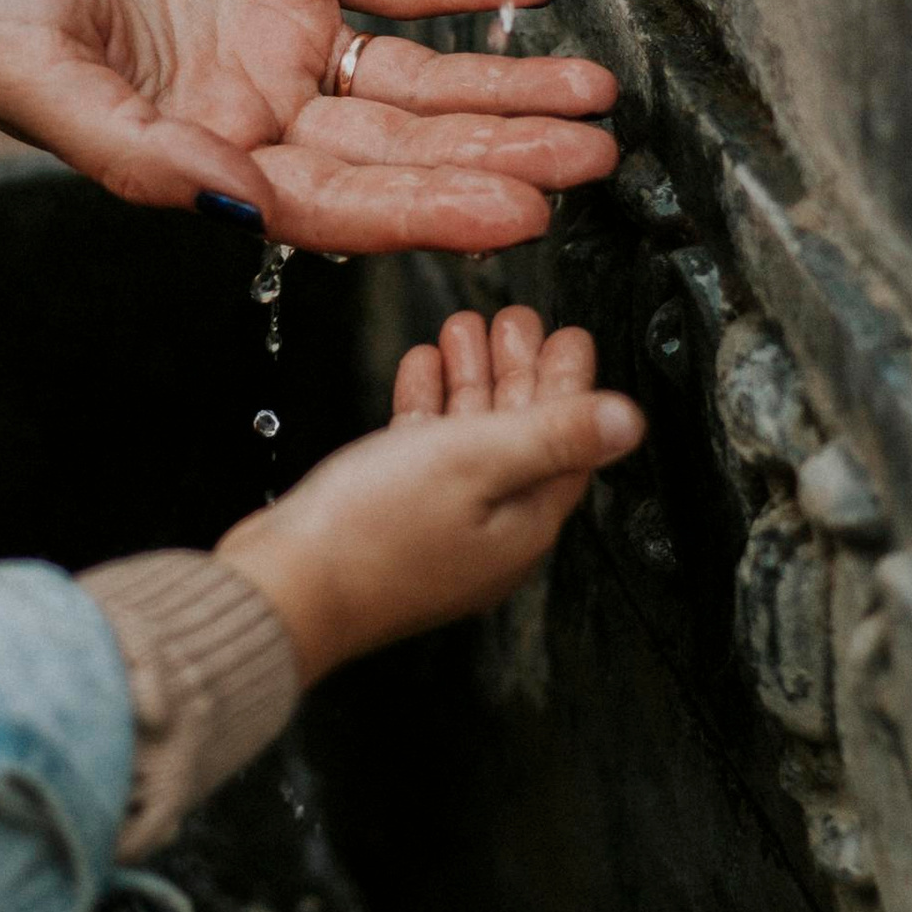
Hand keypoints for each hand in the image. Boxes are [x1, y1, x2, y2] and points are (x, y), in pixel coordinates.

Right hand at [0, 0, 618, 254]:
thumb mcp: (27, 72)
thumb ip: (127, 146)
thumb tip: (231, 205)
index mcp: (197, 152)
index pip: (334, 204)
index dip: (427, 211)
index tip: (518, 215)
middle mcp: (253, 102)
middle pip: (399, 148)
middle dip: (497, 156)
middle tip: (594, 164)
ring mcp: (278, 24)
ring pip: (416, 75)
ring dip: (503, 88)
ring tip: (593, 99)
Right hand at [216, 305, 640, 684]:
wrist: (281, 591)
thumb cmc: (370, 536)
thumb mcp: (475, 462)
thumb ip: (556, 435)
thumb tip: (630, 422)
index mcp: (524, 524)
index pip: (567, 443)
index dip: (569, 383)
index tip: (568, 336)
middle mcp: (490, 531)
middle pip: (520, 437)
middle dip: (518, 372)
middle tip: (517, 320)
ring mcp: (440, 529)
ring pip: (468, 441)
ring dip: (470, 380)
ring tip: (465, 328)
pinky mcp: (392, 523)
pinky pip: (423, 455)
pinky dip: (426, 407)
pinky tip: (419, 370)